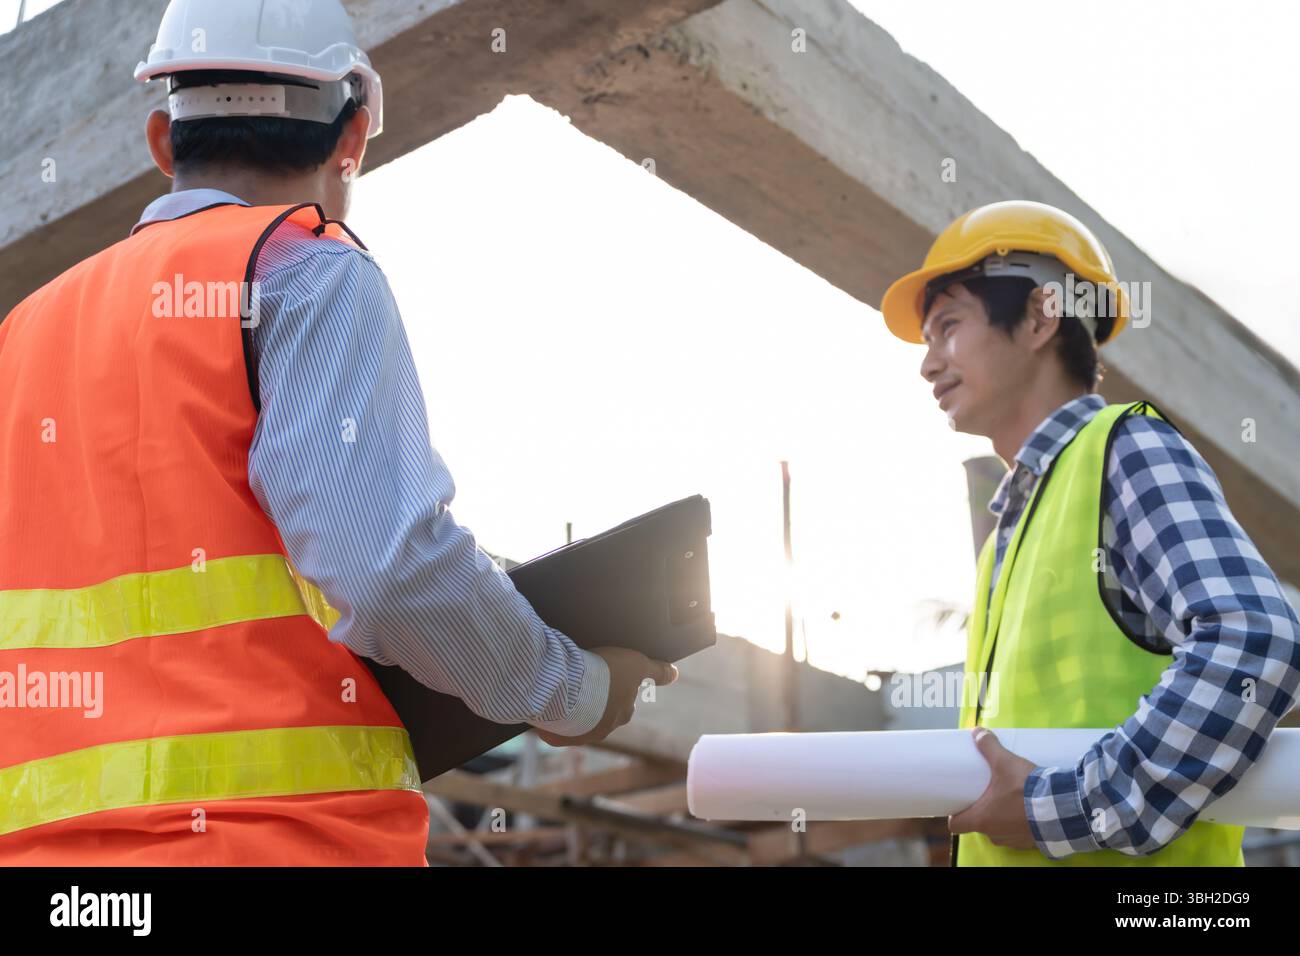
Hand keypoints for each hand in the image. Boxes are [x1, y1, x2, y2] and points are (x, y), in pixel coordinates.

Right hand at [533, 647, 677, 747]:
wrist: (570, 687)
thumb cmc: (605, 674)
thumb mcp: (636, 664)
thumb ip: (657, 670)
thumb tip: (675, 674)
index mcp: (622, 714)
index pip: (624, 704)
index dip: (615, 690)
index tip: (605, 677)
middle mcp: (604, 729)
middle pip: (600, 716)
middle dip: (594, 703)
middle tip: (583, 682)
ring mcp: (579, 735)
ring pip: (577, 723)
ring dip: (573, 711)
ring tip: (564, 690)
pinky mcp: (557, 736)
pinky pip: (556, 729)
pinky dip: (553, 719)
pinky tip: (550, 703)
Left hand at [948, 727, 1038, 850]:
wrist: (1062, 809)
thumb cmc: (1025, 790)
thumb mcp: (1005, 763)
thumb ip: (989, 746)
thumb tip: (977, 731)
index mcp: (981, 820)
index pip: (956, 825)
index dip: (955, 815)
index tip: (958, 804)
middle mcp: (994, 835)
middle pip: (978, 825)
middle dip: (981, 811)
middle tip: (985, 795)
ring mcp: (1013, 841)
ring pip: (998, 831)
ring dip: (1001, 819)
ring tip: (1007, 801)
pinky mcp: (1031, 843)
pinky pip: (1019, 834)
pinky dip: (1020, 825)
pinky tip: (1026, 812)